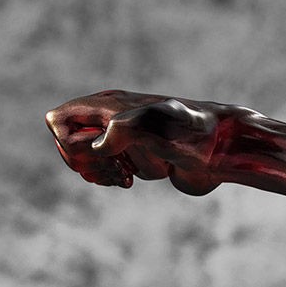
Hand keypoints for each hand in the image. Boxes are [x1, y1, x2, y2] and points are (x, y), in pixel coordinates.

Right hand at [46, 90, 219, 194]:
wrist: (226, 149)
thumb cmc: (196, 131)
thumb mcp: (161, 124)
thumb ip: (128, 128)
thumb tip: (100, 147)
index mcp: (110, 105)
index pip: (59, 120)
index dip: (68, 143)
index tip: (98, 154)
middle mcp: (113, 119)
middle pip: (70, 145)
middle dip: (86, 164)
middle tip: (112, 171)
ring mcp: (126, 140)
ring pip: (95, 162)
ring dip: (109, 173)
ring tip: (127, 177)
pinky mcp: (141, 158)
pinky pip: (111, 172)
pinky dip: (116, 179)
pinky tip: (129, 182)